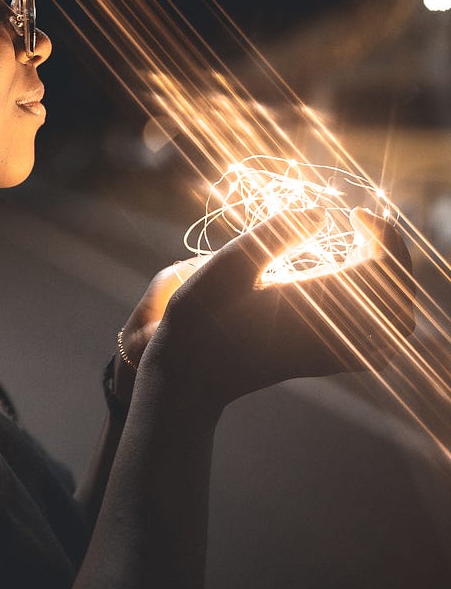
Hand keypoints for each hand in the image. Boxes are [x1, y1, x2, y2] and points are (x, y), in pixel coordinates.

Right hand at [143, 206, 414, 408]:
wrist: (189, 375)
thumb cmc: (201, 319)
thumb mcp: (228, 266)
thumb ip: (275, 234)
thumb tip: (321, 213)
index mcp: (317, 305)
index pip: (384, 269)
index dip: (383, 234)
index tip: (356, 214)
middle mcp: (333, 333)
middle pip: (400, 296)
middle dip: (393, 255)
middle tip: (365, 228)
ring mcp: (331, 352)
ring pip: (395, 323)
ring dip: (392, 285)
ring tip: (364, 254)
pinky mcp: (323, 363)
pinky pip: (379, 347)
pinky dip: (384, 317)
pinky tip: (357, 295)